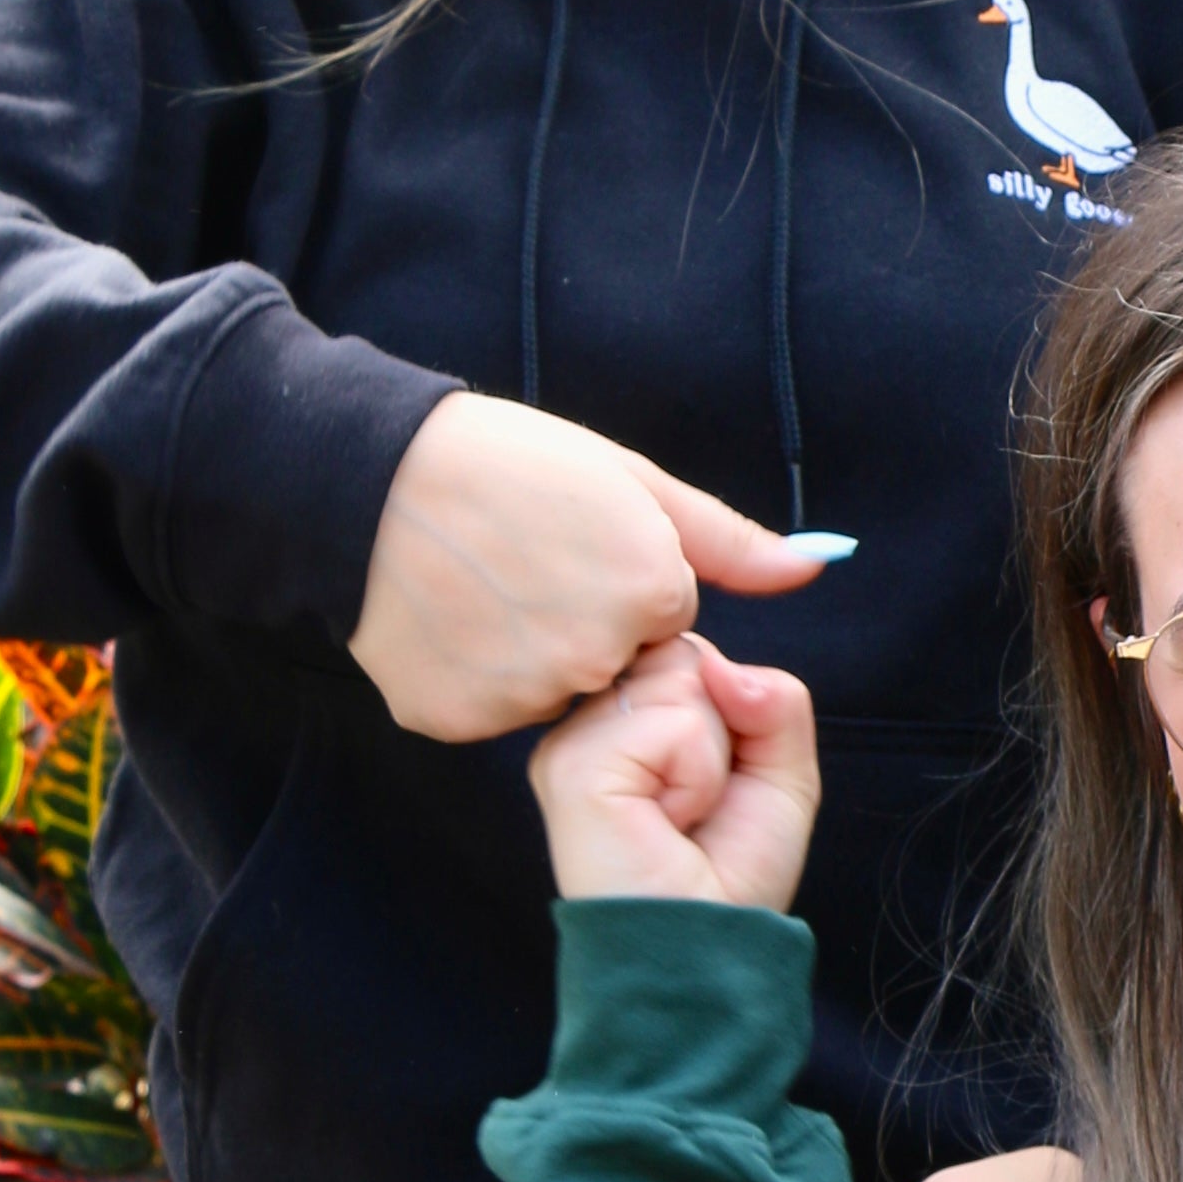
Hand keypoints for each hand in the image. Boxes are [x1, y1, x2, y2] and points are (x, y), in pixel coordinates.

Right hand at [352, 392, 828, 741]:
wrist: (363, 477)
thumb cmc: (504, 460)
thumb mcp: (630, 480)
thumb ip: (730, 541)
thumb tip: (820, 566)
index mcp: (651, 594)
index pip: (664, 618)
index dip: (620, 578)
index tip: (569, 540)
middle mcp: (595, 658)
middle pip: (611, 665)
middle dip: (580, 623)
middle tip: (520, 561)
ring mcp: (521, 698)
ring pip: (549, 695)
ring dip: (524, 656)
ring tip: (476, 585)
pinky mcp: (454, 721)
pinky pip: (485, 714)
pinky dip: (468, 679)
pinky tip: (442, 621)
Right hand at [529, 635, 819, 914]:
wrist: (705, 952)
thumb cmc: (732, 875)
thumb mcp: (780, 770)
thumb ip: (773, 696)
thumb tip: (720, 664)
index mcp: (620, 719)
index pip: (689, 651)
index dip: (730, 707)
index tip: (715, 779)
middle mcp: (586, 723)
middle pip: (687, 655)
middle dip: (726, 730)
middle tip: (697, 805)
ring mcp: (571, 742)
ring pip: (684, 680)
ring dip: (712, 758)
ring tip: (679, 817)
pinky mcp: (573, 768)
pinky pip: (674, 724)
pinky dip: (698, 776)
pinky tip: (667, 823)